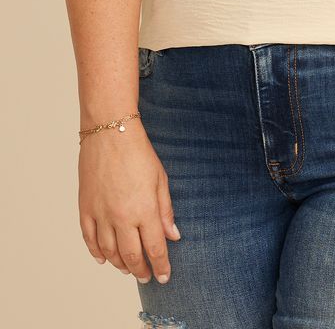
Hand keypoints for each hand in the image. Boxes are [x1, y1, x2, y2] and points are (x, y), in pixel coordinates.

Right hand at [78, 122, 179, 284]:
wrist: (110, 132)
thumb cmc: (139, 152)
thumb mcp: (160, 179)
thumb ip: (165, 210)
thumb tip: (173, 235)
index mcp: (144, 210)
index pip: (154, 248)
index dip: (161, 265)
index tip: (165, 276)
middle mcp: (121, 217)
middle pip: (131, 256)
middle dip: (141, 270)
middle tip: (147, 277)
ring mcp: (101, 214)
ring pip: (109, 252)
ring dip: (120, 265)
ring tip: (128, 269)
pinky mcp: (85, 208)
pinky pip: (89, 239)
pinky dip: (96, 253)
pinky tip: (103, 259)